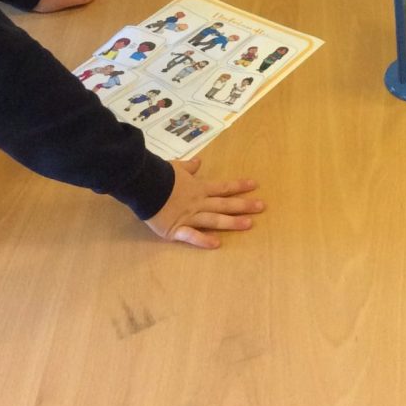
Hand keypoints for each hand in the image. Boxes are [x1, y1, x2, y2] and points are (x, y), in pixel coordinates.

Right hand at [145, 159, 263, 248]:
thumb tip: (199, 161)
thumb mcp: (176, 167)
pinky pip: (192, 235)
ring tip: (249, 224)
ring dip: (232, 222)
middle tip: (262, 207)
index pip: (223, 187)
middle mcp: (198, 202)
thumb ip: (189, 166)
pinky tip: (217, 244)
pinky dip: (203, 240)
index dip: (239, 186)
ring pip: (214, 220)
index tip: (255, 185)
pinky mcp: (176, 229)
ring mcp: (189, 216)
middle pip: (224, 204)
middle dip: (243, 205)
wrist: (144, 185)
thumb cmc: (159, 175)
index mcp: (198, 188)